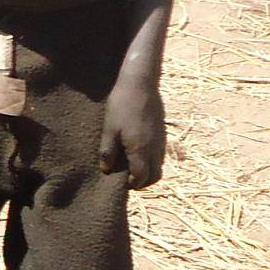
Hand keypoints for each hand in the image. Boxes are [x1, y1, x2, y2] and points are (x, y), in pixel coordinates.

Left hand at [99, 72, 165, 187]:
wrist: (141, 85)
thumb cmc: (122, 106)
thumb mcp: (110, 129)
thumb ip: (108, 151)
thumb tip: (106, 169)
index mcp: (141, 150)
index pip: (141, 177)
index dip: (133, 184)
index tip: (123, 184)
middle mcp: (155, 149)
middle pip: (155, 176)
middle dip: (143, 182)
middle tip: (129, 180)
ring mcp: (161, 141)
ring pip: (159, 166)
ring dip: (148, 171)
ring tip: (132, 167)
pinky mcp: (163, 133)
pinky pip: (160, 155)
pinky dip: (152, 161)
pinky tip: (139, 153)